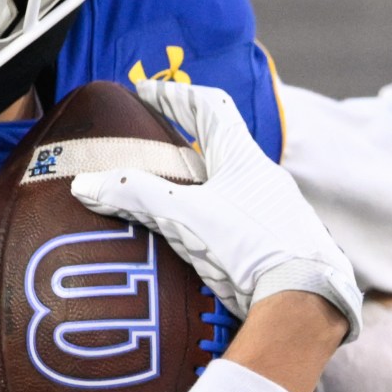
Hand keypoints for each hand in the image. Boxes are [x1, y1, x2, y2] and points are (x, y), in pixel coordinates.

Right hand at [71, 81, 362, 337]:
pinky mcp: (285, 245)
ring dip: (206, 183)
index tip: (144, 91)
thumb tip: (83, 184)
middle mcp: (267, 178)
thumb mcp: (185, 219)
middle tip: (157, 141)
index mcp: (244, 159)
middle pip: (223, 146)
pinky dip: (219, 219)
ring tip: (175, 197)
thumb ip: (136, 196)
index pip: (208, 107)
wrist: (308, 301)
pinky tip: (207, 242)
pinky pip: (245, 220)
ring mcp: (280, 212)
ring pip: (236, 185)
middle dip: (188, 140)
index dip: (174, 95)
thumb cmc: (250, 249)